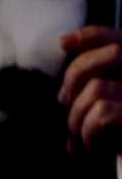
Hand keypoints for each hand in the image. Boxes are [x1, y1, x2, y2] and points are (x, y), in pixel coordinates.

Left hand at [60, 27, 121, 153]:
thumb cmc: (117, 135)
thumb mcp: (110, 100)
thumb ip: (98, 76)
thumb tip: (64, 44)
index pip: (121, 38)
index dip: (92, 35)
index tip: (63, 43)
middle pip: (114, 54)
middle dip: (77, 75)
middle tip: (64, 100)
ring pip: (99, 87)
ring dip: (76, 113)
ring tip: (76, 133)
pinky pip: (103, 112)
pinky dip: (87, 129)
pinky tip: (89, 144)